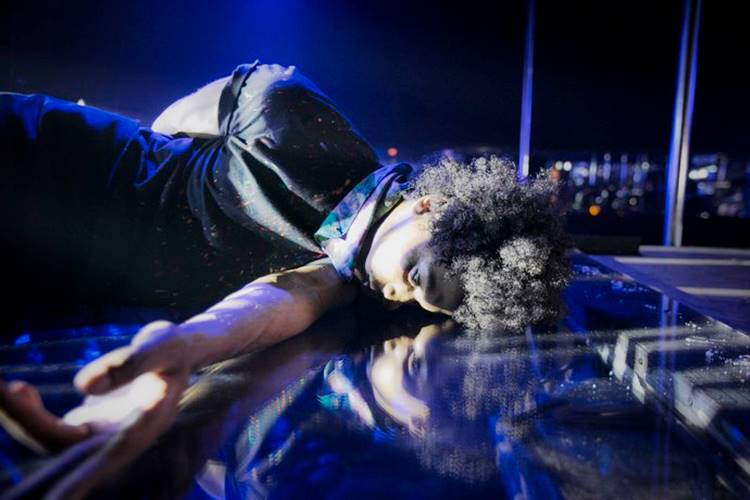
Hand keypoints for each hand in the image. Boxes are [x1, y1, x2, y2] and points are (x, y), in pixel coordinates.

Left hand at [0, 320, 191, 499]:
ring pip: (51, 439)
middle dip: (30, 423)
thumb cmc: (174, 347)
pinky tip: (17, 389)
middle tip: (5, 390)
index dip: (83, 480)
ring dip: (22, 418)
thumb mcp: (161, 345)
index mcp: (146, 425)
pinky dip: (27, 412)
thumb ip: (129, 363)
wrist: (175, 352)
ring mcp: (100, 434)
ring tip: (3, 387)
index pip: (111, 457)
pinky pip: (48, 428)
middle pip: (67, 446)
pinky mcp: (86, 425)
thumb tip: (81, 388)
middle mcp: (119, 439)